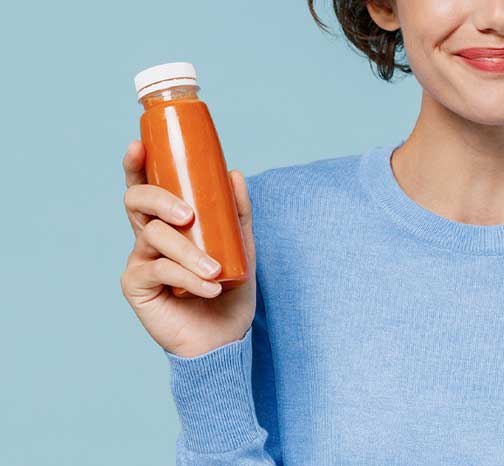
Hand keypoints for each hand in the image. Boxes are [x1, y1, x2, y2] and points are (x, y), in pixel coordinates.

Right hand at [119, 140, 256, 357]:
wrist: (225, 336)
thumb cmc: (229, 290)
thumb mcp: (241, 247)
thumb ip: (237, 213)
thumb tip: (233, 173)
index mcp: (168, 222)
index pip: (146, 186)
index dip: (135, 165)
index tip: (138, 145)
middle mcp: (148, 236)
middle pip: (137, 201)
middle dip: (160, 199)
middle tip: (189, 215)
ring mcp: (139, 259)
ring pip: (153, 236)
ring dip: (188, 252)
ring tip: (215, 271)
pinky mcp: (136, 285)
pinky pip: (158, 269)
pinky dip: (186, 276)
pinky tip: (209, 287)